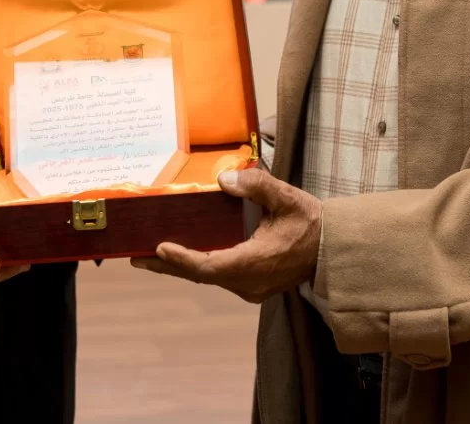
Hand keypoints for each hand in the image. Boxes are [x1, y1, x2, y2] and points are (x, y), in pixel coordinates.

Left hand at [131, 167, 319, 302]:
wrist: (332, 249)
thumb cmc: (310, 222)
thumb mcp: (288, 198)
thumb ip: (257, 186)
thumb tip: (225, 181)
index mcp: (256, 262)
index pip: (209, 267)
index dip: (182, 260)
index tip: (160, 248)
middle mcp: (250, 282)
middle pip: (201, 276)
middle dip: (168, 267)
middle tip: (136, 258)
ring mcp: (251, 288)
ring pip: (208, 278)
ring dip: (181, 268)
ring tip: (152, 257)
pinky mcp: (252, 286)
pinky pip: (219, 277)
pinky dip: (197, 267)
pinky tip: (182, 258)